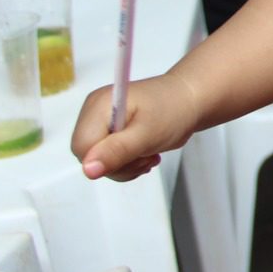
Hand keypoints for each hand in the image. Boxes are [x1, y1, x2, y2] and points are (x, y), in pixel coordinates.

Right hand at [69, 73, 198, 180]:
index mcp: (99, 105)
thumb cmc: (174, 110)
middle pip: (88, 155)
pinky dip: (128, 162)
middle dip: (117, 164)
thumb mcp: (147, 134)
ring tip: (149, 154)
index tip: (133, 155)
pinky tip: (145, 154)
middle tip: (145, 156)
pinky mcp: (111, 130)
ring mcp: (102, 121)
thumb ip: (116, 152)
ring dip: (126, 165)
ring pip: (98, 161)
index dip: (104, 159)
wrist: (190, 101)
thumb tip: (87, 170)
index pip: (82, 147)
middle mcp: (94, 111)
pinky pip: (109, 158)